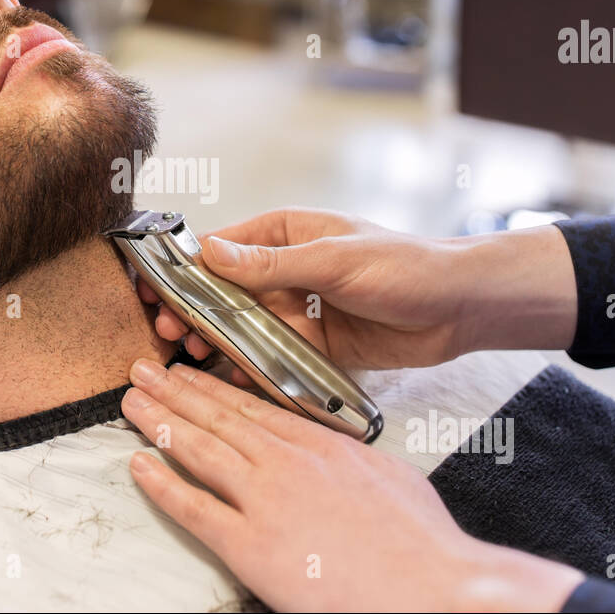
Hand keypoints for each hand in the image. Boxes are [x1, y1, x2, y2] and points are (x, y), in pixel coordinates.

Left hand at [120, 358, 583, 611]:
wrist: (431, 585)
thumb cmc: (421, 543)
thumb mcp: (389, 476)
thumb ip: (351, 459)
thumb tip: (338, 454)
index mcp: (321, 445)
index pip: (254, 406)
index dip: (214, 387)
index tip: (189, 372)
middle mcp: (287, 462)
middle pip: (219, 417)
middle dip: (176, 391)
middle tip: (144, 371)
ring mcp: (266, 500)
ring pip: (200, 450)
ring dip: (160, 422)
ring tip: (132, 402)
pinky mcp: (251, 545)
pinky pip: (195, 508)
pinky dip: (162, 485)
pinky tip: (138, 465)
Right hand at [139, 206, 576, 370]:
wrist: (460, 307)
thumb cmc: (405, 264)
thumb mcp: (334, 260)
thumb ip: (271, 264)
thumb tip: (210, 253)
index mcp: (285, 234)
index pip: (220, 248)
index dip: (183, 269)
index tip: (153, 290)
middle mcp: (286, 271)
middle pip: (223, 293)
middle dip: (193, 312)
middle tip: (168, 334)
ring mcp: (299, 310)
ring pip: (243, 328)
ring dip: (216, 342)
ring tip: (192, 359)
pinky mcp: (315, 346)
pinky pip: (272, 357)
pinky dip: (250, 368)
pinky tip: (231, 380)